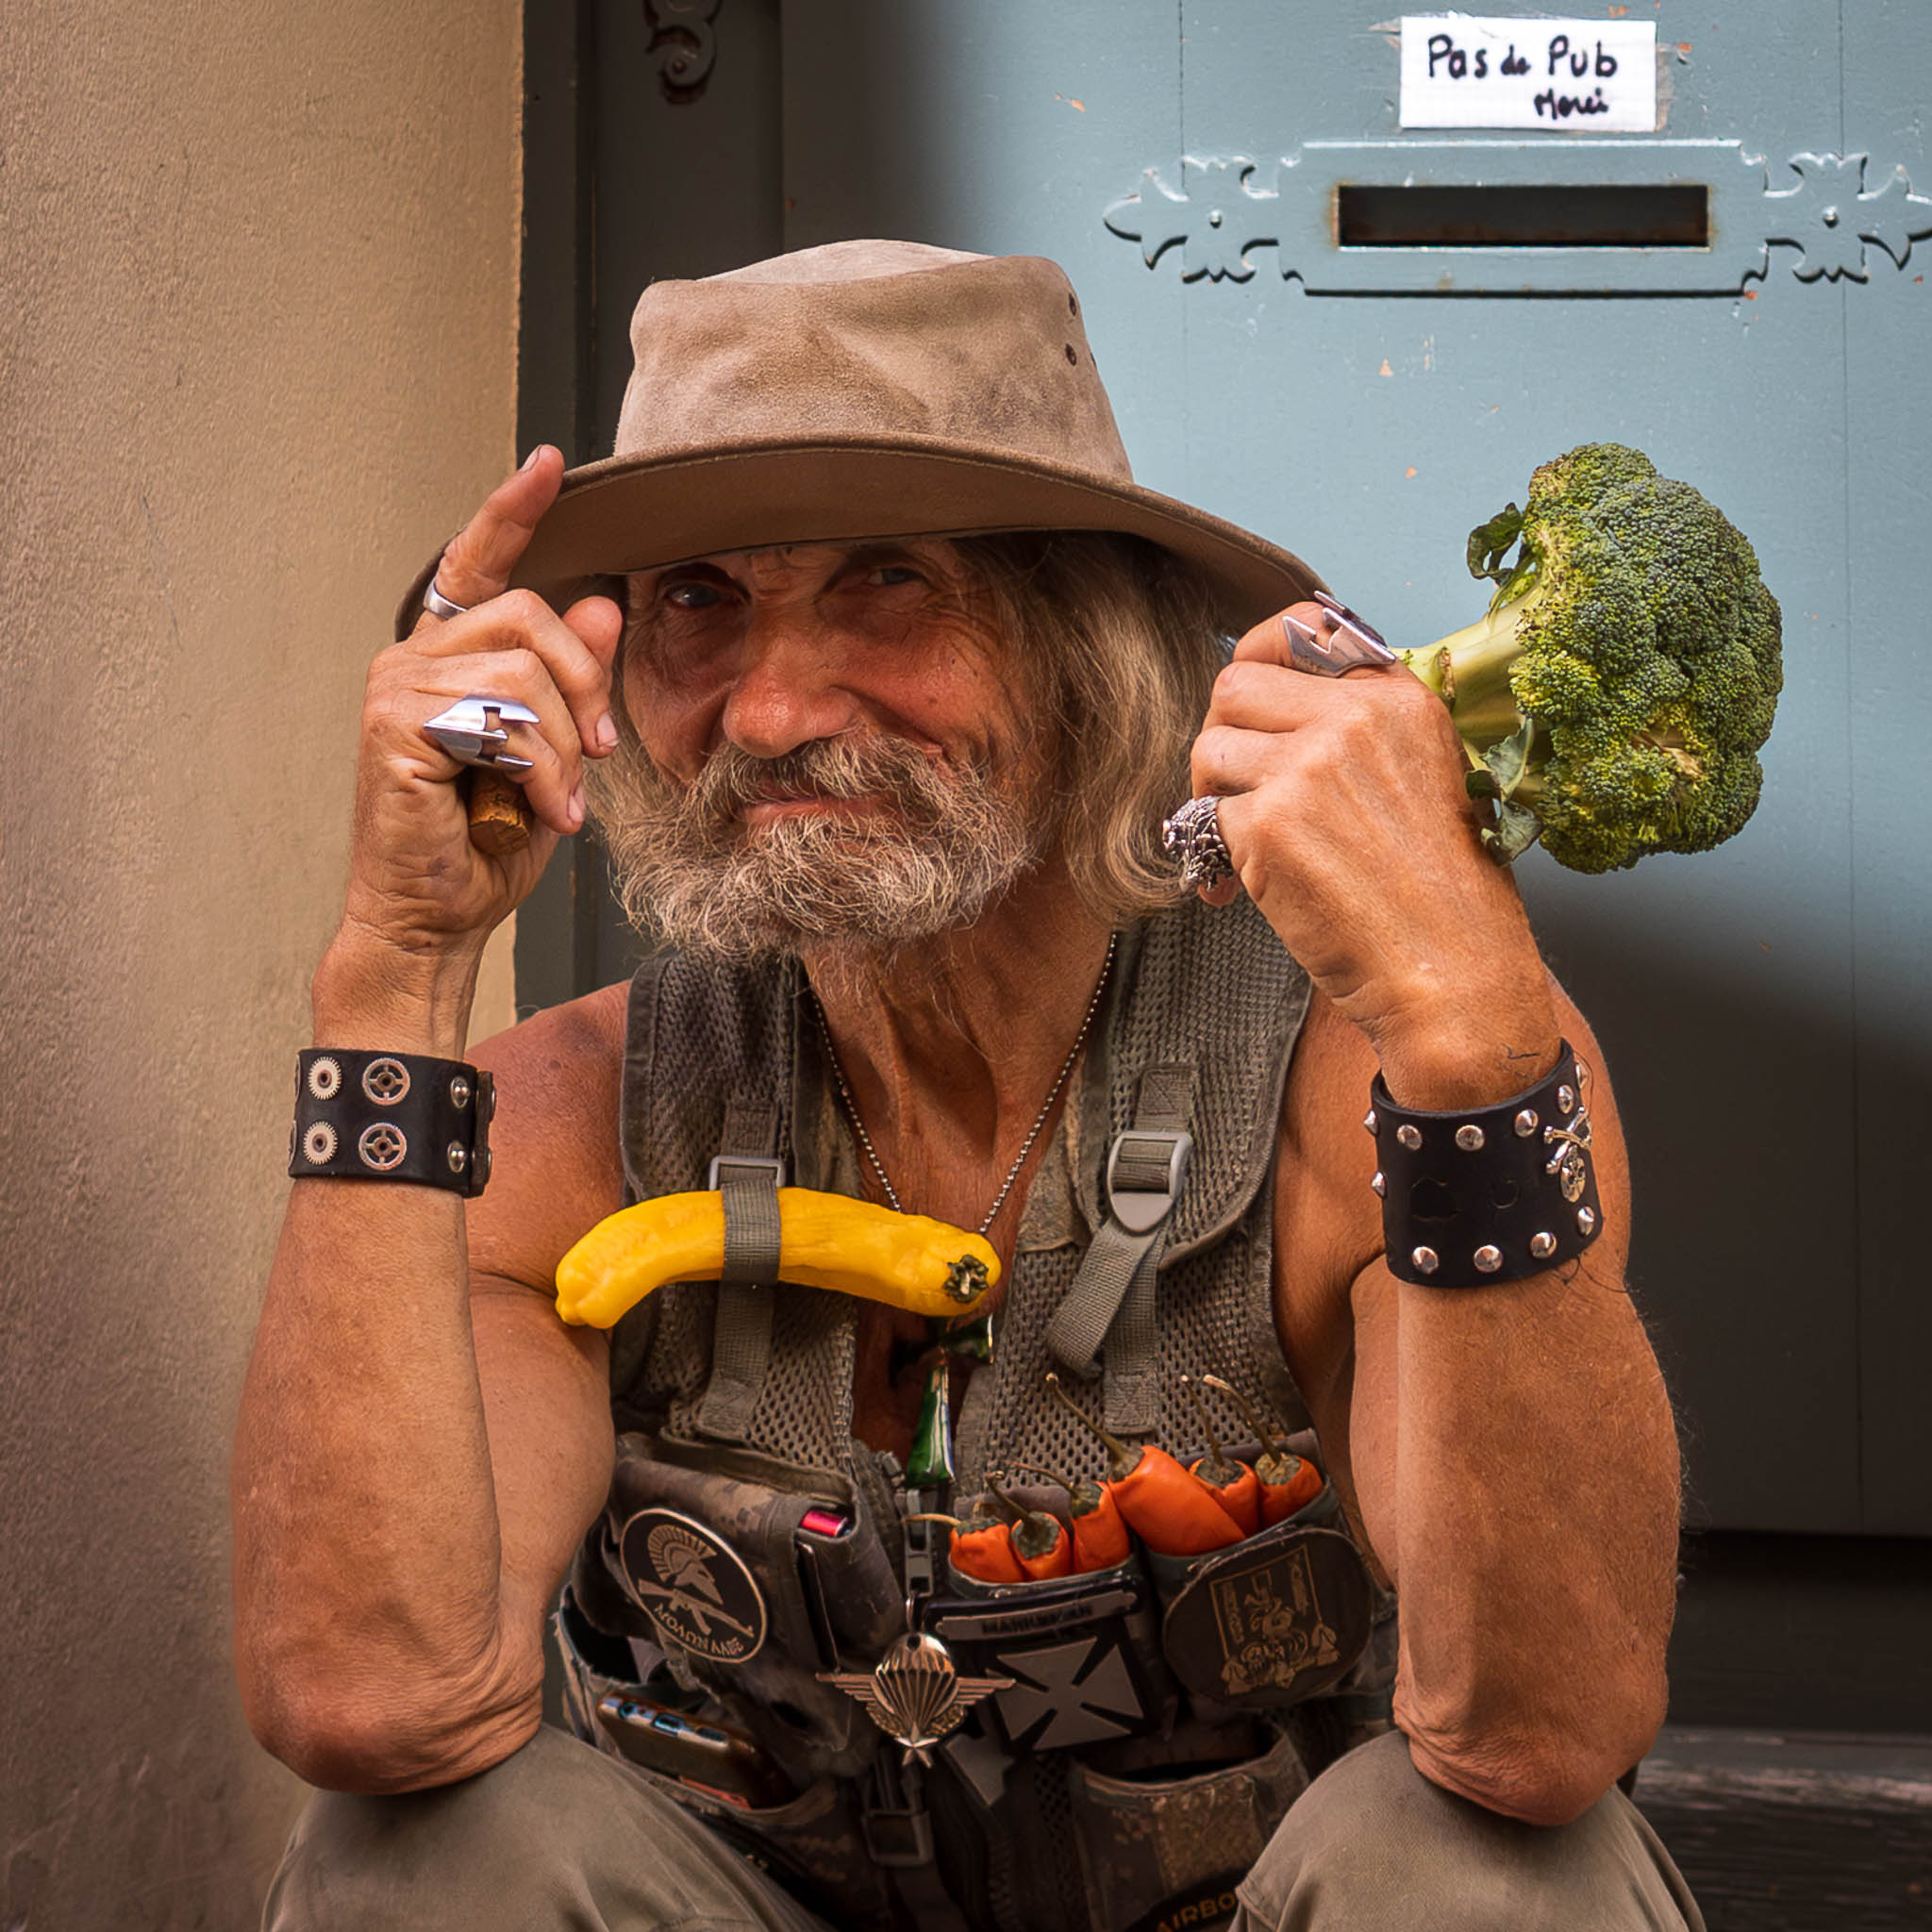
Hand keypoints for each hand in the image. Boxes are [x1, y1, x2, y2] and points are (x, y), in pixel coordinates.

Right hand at [334, 448, 622, 984]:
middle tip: (594, 755)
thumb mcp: (553, 754)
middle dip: (584, 687)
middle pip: (531, 616)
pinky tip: (533, 810)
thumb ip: (572, 682)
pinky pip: (502, 718)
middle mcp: (416, 656)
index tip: (552, 462)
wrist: (437, 918)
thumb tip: (604, 607)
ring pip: (525, 674)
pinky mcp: (395, 724)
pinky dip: (538, 771)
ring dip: (562, 749)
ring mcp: (397, 685)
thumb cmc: (486, 843)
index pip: (482, 563)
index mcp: (452, 655)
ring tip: (555, 802)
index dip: (515, 510)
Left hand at [1190, 602, 1558, 1104]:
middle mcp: (1354, 718)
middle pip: (1234, 684)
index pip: (1303, 627)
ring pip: (1208, 748)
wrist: (1454, 972)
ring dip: (1209, 798)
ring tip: (1237, 845)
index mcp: (1398, 698)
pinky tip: (1236, 894)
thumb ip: (1360, 732)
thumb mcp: (1427, 776)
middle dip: (1220, 735)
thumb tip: (1275, 710)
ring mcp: (1308, 767)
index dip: (1259, 656)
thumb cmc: (1440, 893)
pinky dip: (1210, 859)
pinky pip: (1204, 818)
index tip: (1250, 699)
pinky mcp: (1270, 824)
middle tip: (1231, 789)